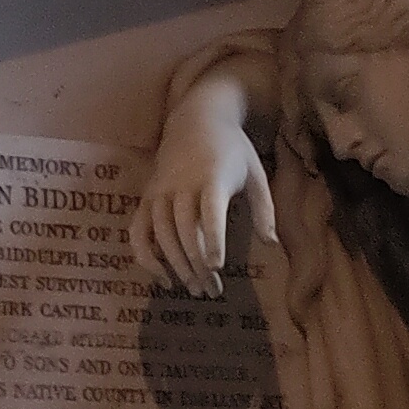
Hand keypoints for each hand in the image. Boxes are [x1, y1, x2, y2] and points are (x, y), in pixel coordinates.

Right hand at [133, 104, 273, 297]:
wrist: (196, 119)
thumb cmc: (232, 150)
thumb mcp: (256, 172)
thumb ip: (265, 209)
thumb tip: (271, 244)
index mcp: (211, 177)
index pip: (209, 211)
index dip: (212, 238)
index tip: (216, 265)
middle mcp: (181, 185)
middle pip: (184, 230)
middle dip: (196, 264)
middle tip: (211, 290)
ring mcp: (159, 191)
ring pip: (161, 234)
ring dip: (175, 265)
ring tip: (193, 289)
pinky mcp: (146, 197)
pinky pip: (137, 231)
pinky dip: (145, 257)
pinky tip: (163, 278)